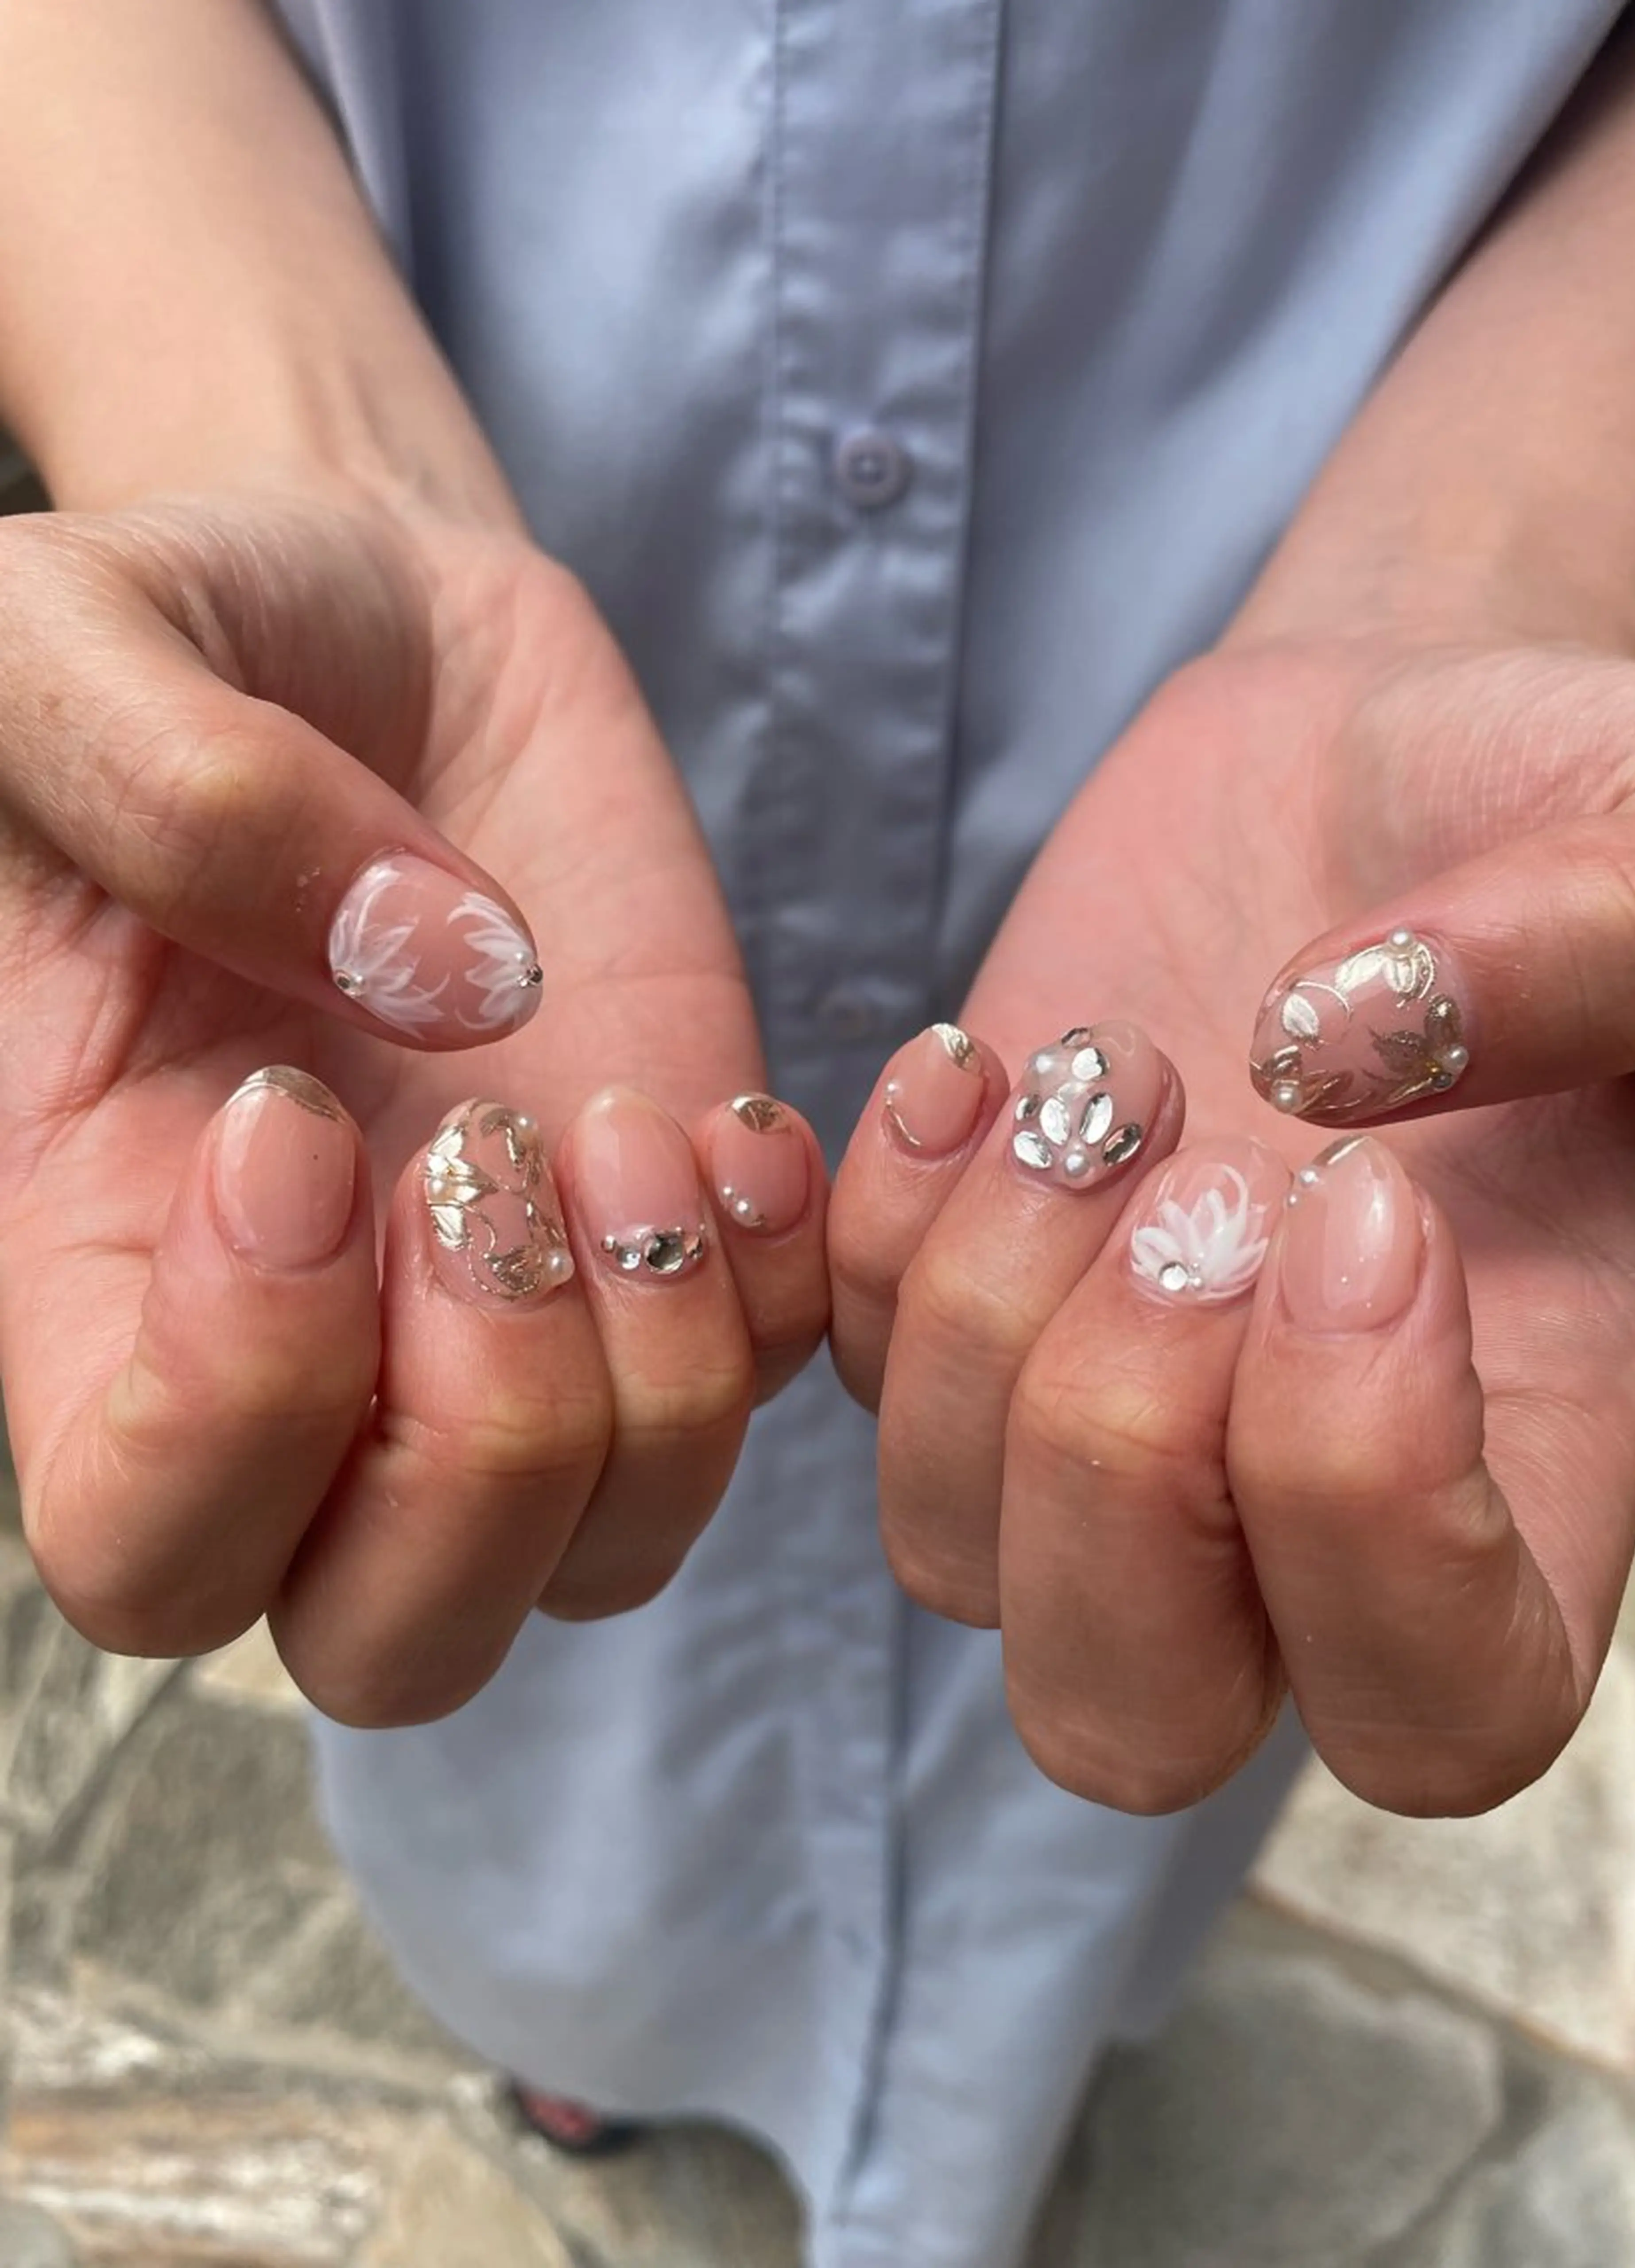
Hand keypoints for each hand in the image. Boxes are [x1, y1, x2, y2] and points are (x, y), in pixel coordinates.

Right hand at [0, 490, 827, 1721]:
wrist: (384, 628)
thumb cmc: (192, 632)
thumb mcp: (72, 640)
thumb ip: (169, 785)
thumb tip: (427, 975)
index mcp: (106, 1266)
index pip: (145, 1544)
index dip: (239, 1410)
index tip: (294, 1127)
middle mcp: (319, 1353)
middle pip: (398, 1636)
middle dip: (482, 1449)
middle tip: (483, 1157)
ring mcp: (519, 1315)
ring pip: (609, 1554)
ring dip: (652, 1376)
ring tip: (626, 1127)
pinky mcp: (681, 1235)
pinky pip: (770, 1384)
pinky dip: (788, 1286)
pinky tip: (744, 1115)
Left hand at [829, 630, 1634, 1816]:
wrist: (1373, 762)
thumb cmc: (1560, 807)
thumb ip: (1615, 935)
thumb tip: (1346, 1051)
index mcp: (1533, 1443)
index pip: (1443, 1712)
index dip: (1367, 1524)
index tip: (1367, 1215)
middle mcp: (1298, 1484)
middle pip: (1132, 1709)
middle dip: (1121, 1455)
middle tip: (1200, 1179)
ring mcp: (1111, 1404)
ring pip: (948, 1555)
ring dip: (985, 1311)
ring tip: (1101, 1072)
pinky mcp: (966, 1297)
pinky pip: (843, 1373)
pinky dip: (863, 1233)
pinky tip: (969, 1065)